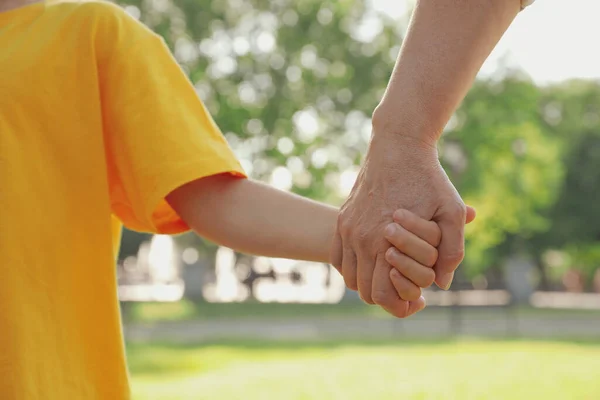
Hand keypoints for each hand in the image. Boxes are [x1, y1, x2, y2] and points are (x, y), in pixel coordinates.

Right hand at [330, 133, 471, 317]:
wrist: (397, 145)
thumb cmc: (428, 178)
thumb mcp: (450, 210)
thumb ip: (451, 251)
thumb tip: (441, 283)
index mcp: (384, 241)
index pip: (382, 295)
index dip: (400, 306)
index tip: (417, 301)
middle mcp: (360, 238)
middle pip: (365, 292)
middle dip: (387, 298)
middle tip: (407, 290)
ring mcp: (347, 229)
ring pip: (350, 278)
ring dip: (370, 283)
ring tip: (391, 275)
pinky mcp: (343, 220)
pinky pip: (339, 258)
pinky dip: (354, 268)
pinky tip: (374, 260)